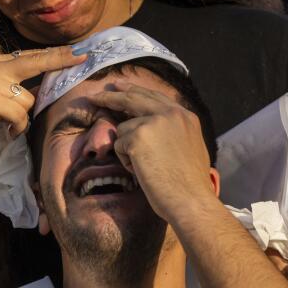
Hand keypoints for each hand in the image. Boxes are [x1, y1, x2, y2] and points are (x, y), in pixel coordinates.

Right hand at [0, 47, 83, 162]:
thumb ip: (20, 86)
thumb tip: (50, 83)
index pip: (33, 56)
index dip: (57, 54)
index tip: (79, 51)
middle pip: (36, 62)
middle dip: (61, 59)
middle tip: (83, 56)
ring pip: (29, 100)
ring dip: (23, 117)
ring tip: (7, 124)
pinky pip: (21, 115)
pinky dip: (17, 128)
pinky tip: (6, 131)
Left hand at [88, 79, 215, 224]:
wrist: (191, 200)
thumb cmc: (190, 185)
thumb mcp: (190, 147)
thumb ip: (173, 132)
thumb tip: (152, 129)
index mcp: (185, 116)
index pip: (155, 97)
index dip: (135, 91)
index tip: (120, 86)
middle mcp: (170, 114)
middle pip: (133, 97)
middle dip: (111, 96)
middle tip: (95, 96)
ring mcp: (154, 123)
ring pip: (123, 129)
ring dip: (127, 149)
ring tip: (146, 167)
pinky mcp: (138, 137)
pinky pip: (118, 145)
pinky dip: (125, 161)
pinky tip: (142, 171)